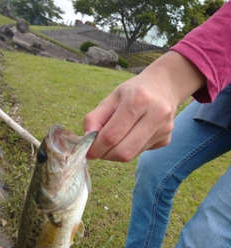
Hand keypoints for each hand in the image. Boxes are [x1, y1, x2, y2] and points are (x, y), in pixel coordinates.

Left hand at [84, 51, 205, 161]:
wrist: (164, 86)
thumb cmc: (133, 92)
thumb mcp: (111, 98)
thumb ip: (95, 118)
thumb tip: (86, 140)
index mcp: (138, 99)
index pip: (112, 135)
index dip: (96, 148)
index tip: (88, 152)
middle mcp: (156, 114)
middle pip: (124, 151)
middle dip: (106, 155)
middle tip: (99, 150)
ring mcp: (164, 128)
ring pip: (132, 155)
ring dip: (117, 153)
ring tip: (115, 139)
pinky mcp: (167, 139)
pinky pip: (141, 152)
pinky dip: (131, 148)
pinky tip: (133, 134)